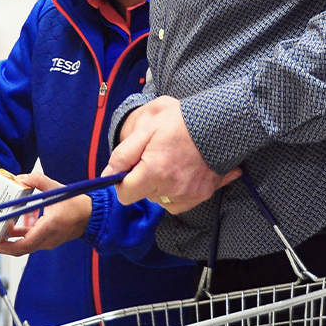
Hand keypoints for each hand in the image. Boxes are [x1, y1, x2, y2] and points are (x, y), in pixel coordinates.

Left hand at [0, 172, 91, 255]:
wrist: (92, 216)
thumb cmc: (76, 204)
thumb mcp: (56, 188)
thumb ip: (37, 180)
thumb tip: (19, 177)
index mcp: (49, 227)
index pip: (25, 244)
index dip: (6, 245)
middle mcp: (48, 239)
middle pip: (20, 250)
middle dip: (2, 246)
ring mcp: (48, 242)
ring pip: (24, 248)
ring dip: (8, 243)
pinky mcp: (47, 240)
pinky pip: (29, 242)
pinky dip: (18, 238)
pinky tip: (8, 229)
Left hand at [103, 96, 239, 212]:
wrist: (218, 123)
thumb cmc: (179, 123)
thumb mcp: (145, 131)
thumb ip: (122, 155)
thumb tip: (107, 176)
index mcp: (154, 172)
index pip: (125, 195)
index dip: (122, 183)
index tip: (129, 169)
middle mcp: (171, 188)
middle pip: (144, 196)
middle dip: (143, 181)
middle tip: (155, 158)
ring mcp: (189, 194)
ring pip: (161, 200)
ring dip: (160, 187)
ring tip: (170, 163)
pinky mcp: (202, 194)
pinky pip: (180, 203)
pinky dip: (176, 192)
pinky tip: (181, 173)